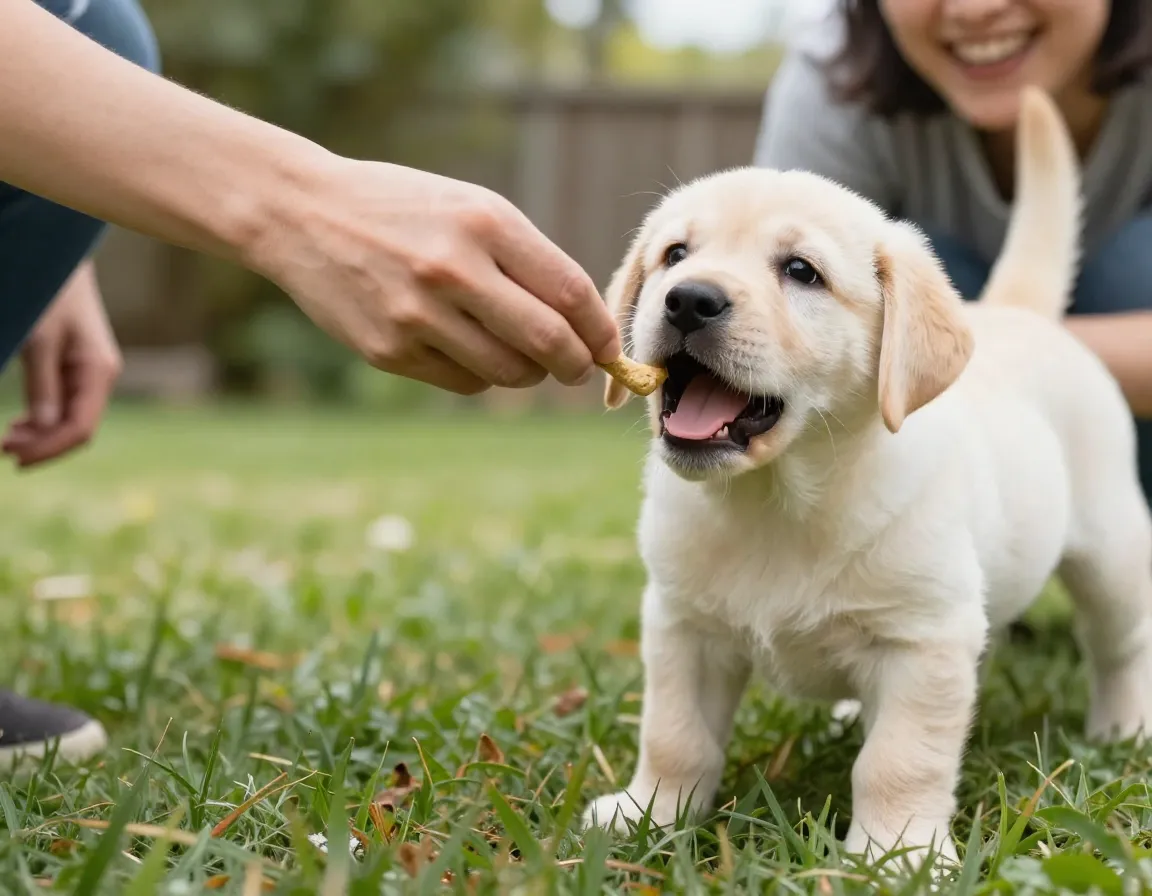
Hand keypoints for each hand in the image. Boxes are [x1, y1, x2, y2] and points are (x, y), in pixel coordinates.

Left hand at [2, 260, 121, 467]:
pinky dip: (43, 419)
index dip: (48, 449)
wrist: (57, 256)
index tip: (12, 457)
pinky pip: (65, 404)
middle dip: (42, 445)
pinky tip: (21, 424)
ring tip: (6, 440)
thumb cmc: (48, 291)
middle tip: (1, 450)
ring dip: (41, 435)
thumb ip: (41, 385)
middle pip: (78, 429)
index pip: (80, 428)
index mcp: (98, 371)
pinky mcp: (77, 366)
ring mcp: (91, 372)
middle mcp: (100, 376)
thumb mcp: (38, 338)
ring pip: (71, 419)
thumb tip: (41, 428)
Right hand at [247, 159, 621, 393]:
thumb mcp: (470, 208)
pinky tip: (468, 349)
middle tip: (579, 369)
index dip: (600, 330)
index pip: (569, 292)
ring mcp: (417, 315)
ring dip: (529, 373)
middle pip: (548, 343)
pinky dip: (481, 375)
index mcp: (484, 223)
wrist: (303, 214)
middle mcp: (452, 269)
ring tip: (523, 356)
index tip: (609, 347)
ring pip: (507, 373)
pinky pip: (464, 382)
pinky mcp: (389, 351)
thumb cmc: (404, 210)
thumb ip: (527, 260)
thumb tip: (585, 326)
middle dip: (577, 365)